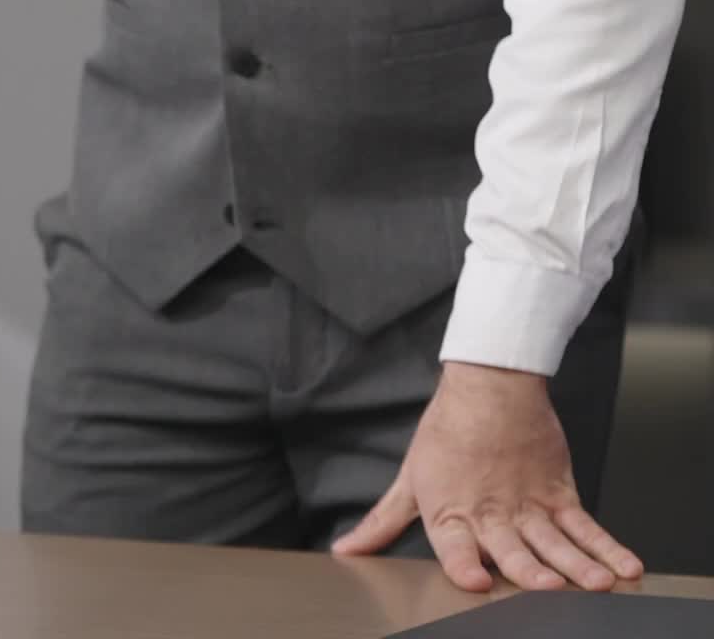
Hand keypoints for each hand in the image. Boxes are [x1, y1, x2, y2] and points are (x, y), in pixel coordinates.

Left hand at [332, 362, 643, 594]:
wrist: (490, 382)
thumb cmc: (448, 434)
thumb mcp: (411, 479)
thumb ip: (383, 522)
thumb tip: (346, 550)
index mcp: (451, 513)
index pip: (454, 546)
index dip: (463, 565)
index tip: (473, 580)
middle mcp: (492, 514)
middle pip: (512, 549)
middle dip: (530, 572)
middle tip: (548, 587)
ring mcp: (529, 505)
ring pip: (555, 541)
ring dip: (576, 564)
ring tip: (595, 583)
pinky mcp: (558, 493)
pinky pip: (585, 525)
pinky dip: (606, 547)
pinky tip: (624, 567)